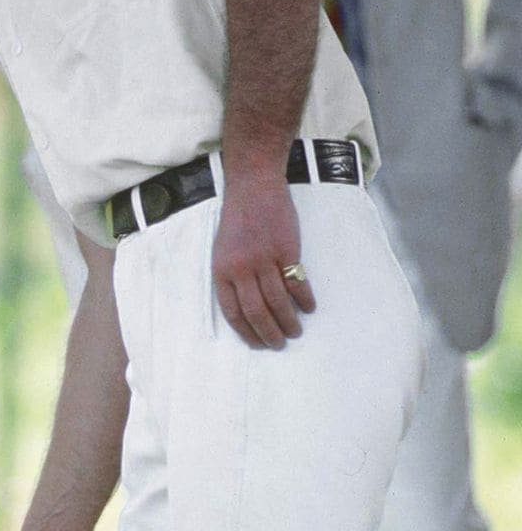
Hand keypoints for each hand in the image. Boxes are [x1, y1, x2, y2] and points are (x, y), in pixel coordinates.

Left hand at [212, 176, 315, 347]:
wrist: (253, 186)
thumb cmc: (238, 218)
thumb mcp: (223, 250)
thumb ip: (231, 276)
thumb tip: (245, 307)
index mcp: (222, 271)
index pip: (233, 313)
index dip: (246, 333)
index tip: (257, 344)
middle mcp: (241, 269)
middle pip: (256, 312)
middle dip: (269, 334)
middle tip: (279, 345)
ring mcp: (264, 259)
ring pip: (278, 302)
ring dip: (288, 321)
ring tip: (296, 332)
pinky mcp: (286, 250)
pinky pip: (297, 283)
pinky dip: (304, 299)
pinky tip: (308, 308)